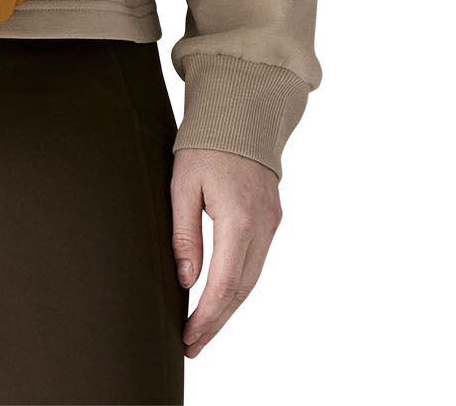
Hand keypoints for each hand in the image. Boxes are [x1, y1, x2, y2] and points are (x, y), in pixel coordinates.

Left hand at [169, 146, 281, 357]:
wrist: (241, 111)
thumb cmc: (205, 143)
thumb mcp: (182, 184)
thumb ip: (185, 234)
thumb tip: (187, 280)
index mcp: (238, 218)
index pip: (224, 284)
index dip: (206, 317)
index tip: (188, 337)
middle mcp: (262, 226)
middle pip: (241, 290)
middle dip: (216, 321)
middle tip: (191, 344)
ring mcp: (272, 223)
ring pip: (251, 280)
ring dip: (228, 307)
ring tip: (202, 328)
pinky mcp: (272, 219)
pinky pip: (257, 262)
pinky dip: (238, 285)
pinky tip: (221, 296)